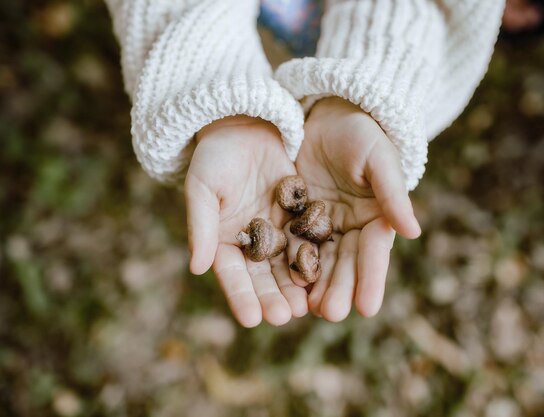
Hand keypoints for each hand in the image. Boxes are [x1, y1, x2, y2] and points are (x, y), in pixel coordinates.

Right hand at [185, 116, 307, 326]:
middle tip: (285, 317)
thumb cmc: (215, 155)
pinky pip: (309, 239)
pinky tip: (325, 275)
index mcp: (223, 240)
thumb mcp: (203, 187)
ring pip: (288, 264)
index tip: (252, 319)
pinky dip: (316, 257)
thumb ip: (200, 226)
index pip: (232, 274)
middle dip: (272, 297)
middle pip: (262, 276)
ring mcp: (277, 230)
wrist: (245, 123)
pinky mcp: (299, 215)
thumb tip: (196, 268)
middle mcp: (251, 242)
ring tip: (307, 307)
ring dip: (296, 286)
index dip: (241, 296)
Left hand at [291, 98, 420, 320]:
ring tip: (307, 311)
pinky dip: (288, 265)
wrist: (325, 113)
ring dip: (314, 286)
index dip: (371, 279)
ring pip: (318, 261)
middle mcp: (349, 228)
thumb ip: (392, 193)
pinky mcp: (294, 219)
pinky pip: (290, 244)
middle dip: (339, 289)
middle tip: (331, 314)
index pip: (373, 253)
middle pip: (345, 264)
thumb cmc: (360, 132)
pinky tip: (283, 285)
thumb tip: (413, 232)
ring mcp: (321, 226)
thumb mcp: (378, 158)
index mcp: (375, 218)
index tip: (367, 308)